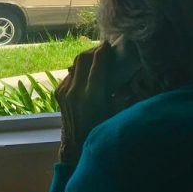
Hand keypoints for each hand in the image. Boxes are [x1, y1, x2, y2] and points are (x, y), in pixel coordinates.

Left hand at [55, 42, 120, 164]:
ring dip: (86, 59)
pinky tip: (88, 74)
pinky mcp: (58, 94)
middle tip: (104, 48)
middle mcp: (75, 92)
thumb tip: (133, 76)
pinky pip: (70, 75)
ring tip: (97, 59)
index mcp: (92, 96)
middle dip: (94, 50)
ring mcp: (64, 92)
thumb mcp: (118, 114)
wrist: (76, 147)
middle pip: (82, 58)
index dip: (104, 50)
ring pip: (74, 65)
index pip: (97, 63)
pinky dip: (79, 70)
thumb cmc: (102, 131)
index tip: (111, 44)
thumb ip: (125, 95)